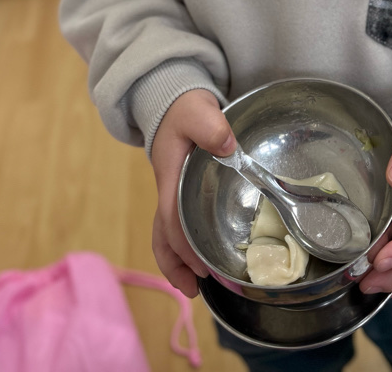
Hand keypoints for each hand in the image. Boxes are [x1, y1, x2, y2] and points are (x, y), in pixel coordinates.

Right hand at [150, 89, 234, 296]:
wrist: (173, 101)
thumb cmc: (184, 109)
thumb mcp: (198, 111)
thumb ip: (211, 126)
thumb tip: (227, 147)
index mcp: (170, 178)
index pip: (172, 220)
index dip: (184, 246)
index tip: (200, 266)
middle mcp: (169, 191)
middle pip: (164, 237)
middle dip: (177, 265)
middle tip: (196, 290)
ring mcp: (174, 194)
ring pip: (168, 236)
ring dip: (178, 262)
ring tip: (196, 287)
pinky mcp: (183, 193)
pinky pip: (179, 226)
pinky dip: (186, 246)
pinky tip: (203, 255)